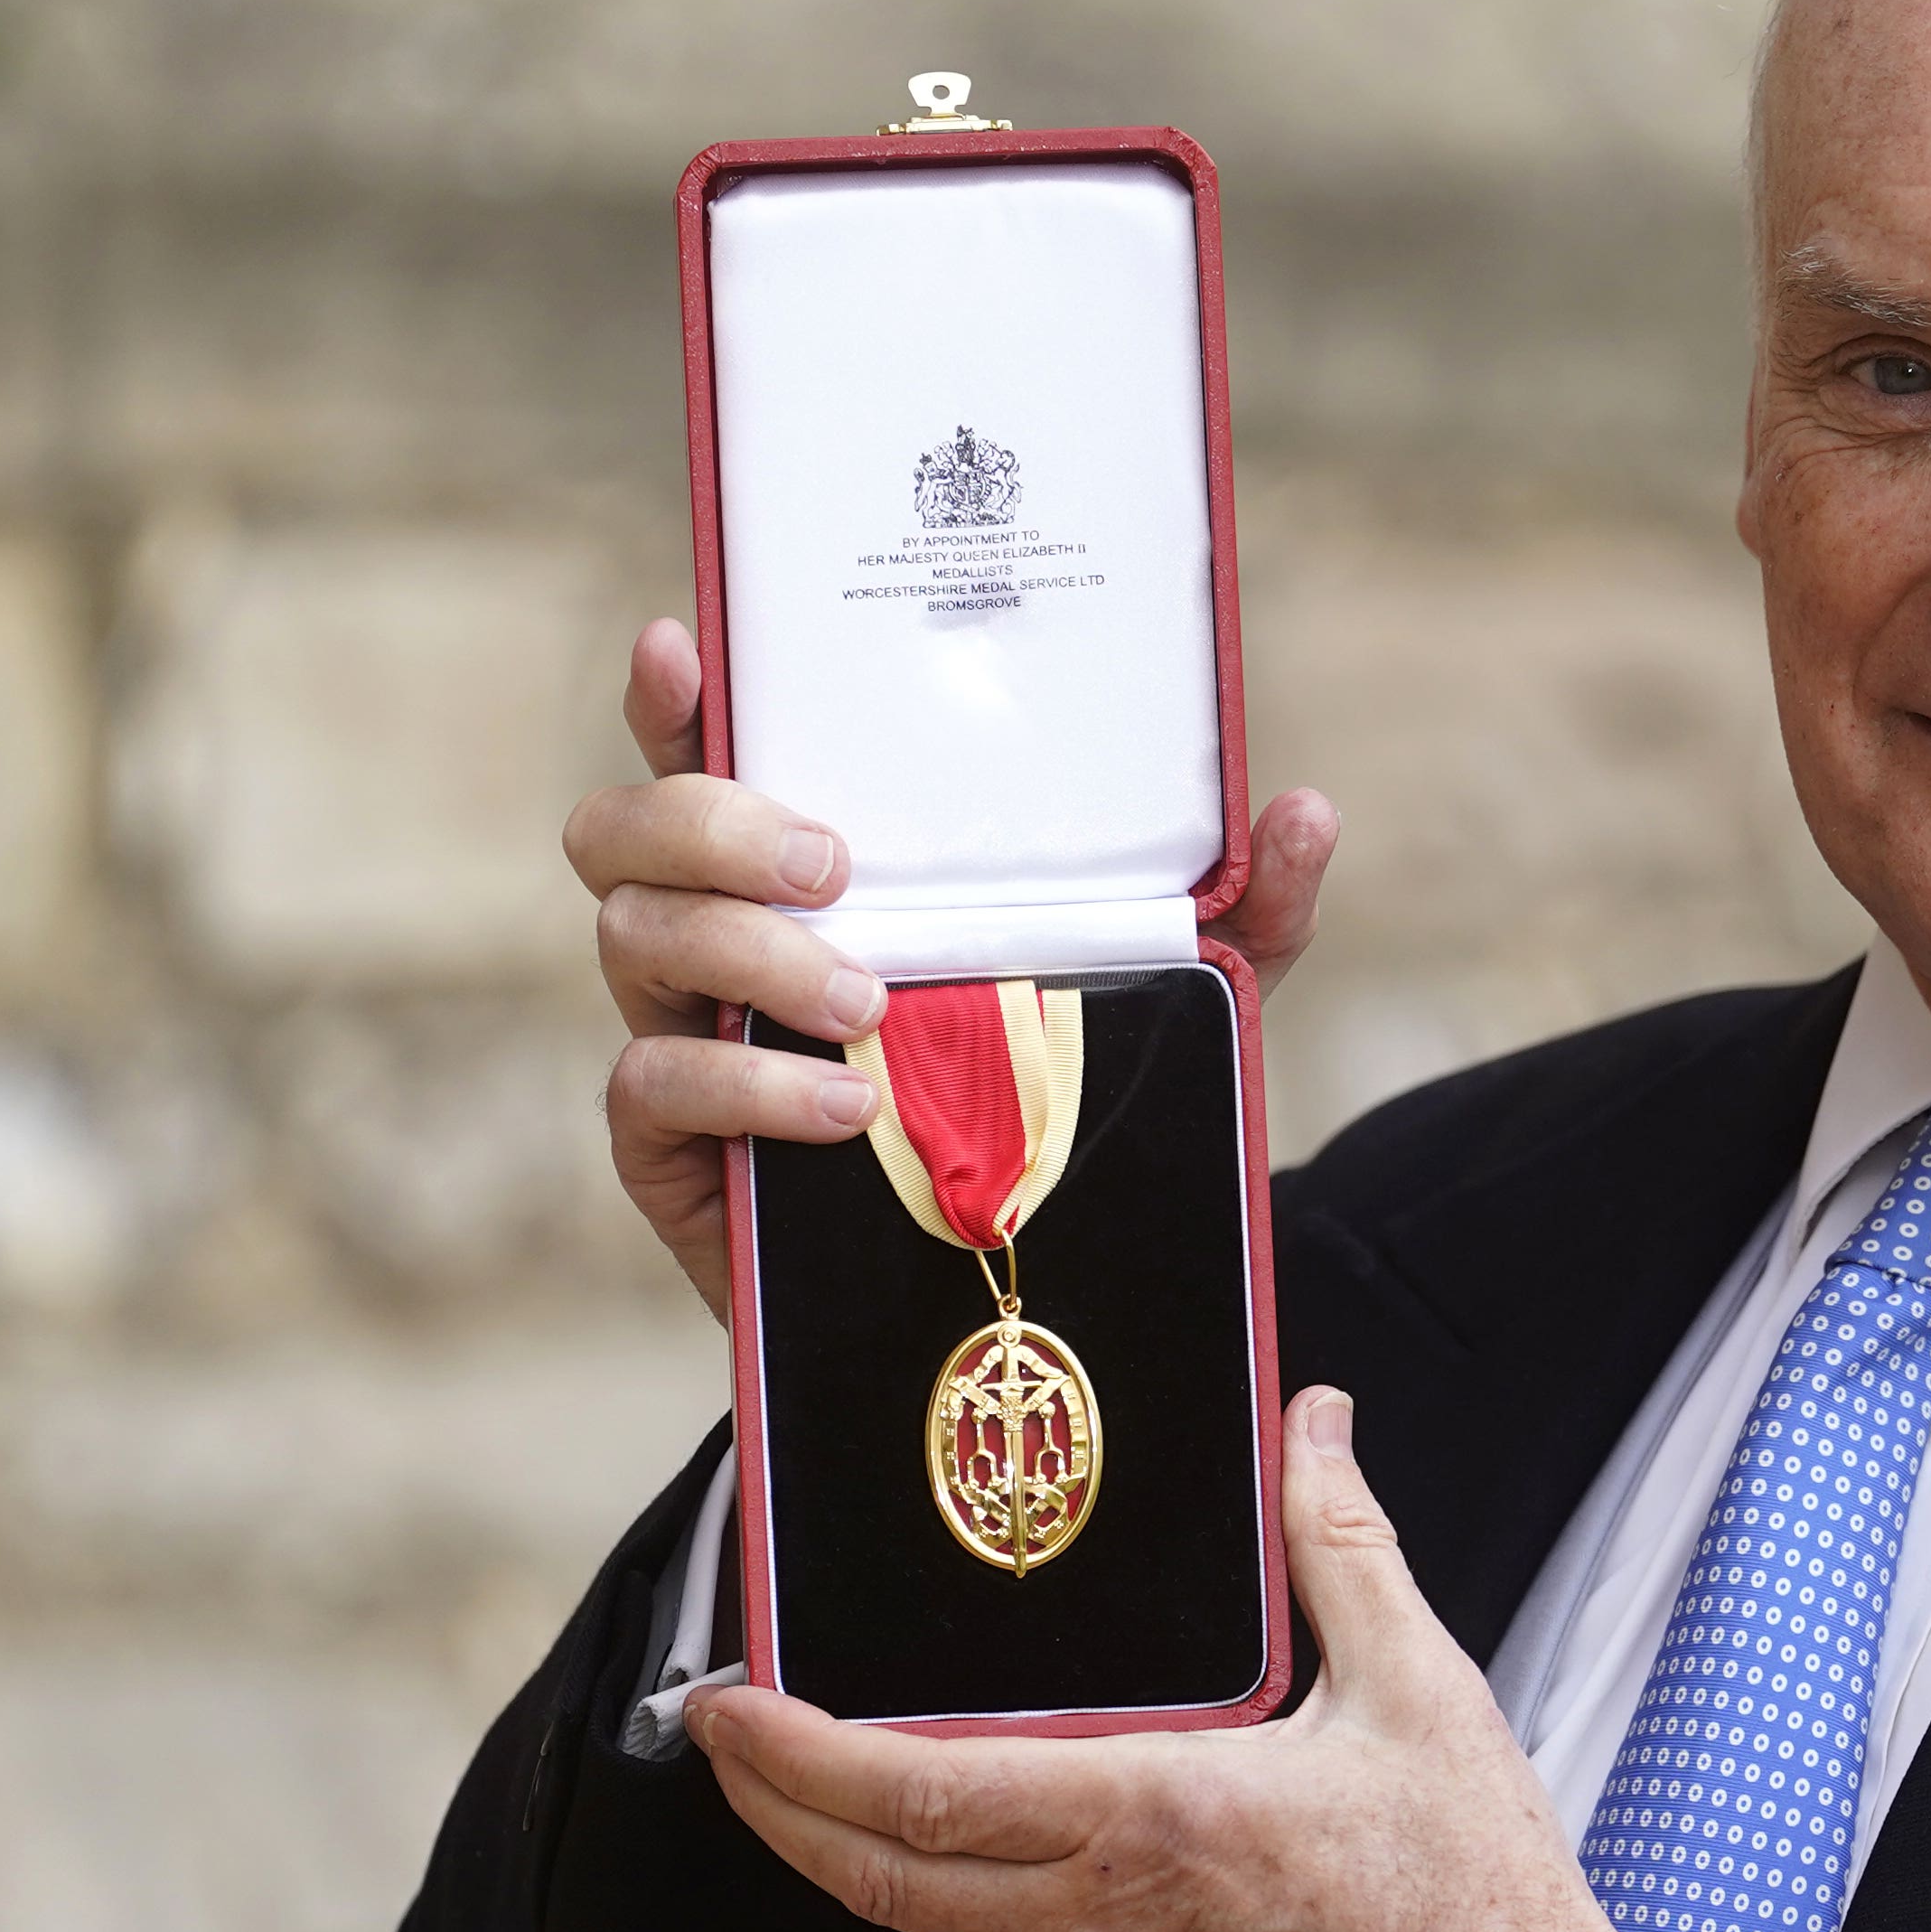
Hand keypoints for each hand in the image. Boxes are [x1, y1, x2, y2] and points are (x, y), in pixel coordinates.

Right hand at [566, 617, 1342, 1321]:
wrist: (996, 1285)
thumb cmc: (1054, 1095)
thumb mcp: (1170, 995)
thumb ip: (1239, 907)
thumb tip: (1305, 811)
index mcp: (806, 864)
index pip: (707, 752)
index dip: (676, 697)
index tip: (686, 645)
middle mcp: (720, 931)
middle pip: (626, 830)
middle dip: (710, 824)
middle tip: (834, 866)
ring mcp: (681, 1033)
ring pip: (632, 937)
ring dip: (747, 954)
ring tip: (869, 1002)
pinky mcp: (670, 1147)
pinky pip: (654, 1088)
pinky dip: (748, 1089)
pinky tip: (847, 1105)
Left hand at [683, 1388, 1727, 1931]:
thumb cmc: (1478, 1897)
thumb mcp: (1421, 1692)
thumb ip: (1341, 1547)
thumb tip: (1309, 1424)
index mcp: (1150, 1820)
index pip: (913, 1795)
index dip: (791, 1756)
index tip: (725, 1707)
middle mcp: (1102, 1930)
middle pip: (877, 1877)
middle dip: (774, 1806)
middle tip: (723, 1740)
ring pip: (963, 1926)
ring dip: (900, 1853)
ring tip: (885, 1775)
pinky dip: (1015, 1908)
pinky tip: (1057, 1859)